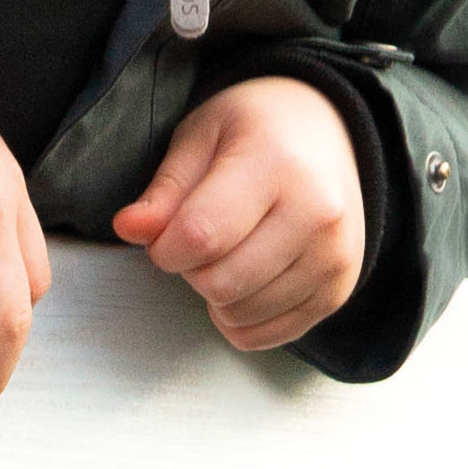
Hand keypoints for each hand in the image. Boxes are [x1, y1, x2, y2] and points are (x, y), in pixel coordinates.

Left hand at [113, 74, 367, 357]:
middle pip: (219, 283)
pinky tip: (249, 276)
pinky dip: (242, 317)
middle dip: (191, 269)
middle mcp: (318, 213)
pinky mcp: (339, 290)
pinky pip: (266, 336)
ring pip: (240, 315)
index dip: (165, 246)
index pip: (199, 236)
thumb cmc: (258, 132)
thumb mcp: (200, 138)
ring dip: (217, 294)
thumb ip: (164, 191)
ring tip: (232, 249)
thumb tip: (128, 229)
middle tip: (204, 236)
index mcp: (276, 163)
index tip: (166, 232)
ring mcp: (334, 257)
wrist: (329, 135)